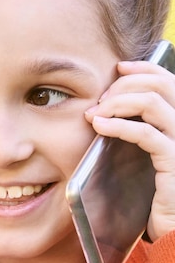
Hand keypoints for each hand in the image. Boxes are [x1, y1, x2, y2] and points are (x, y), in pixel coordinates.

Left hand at [84, 60, 174, 240]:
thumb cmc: (159, 194)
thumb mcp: (151, 155)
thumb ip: (144, 128)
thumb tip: (114, 103)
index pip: (168, 80)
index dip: (143, 68)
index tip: (118, 68)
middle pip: (159, 84)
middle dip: (124, 84)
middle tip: (100, 100)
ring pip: (152, 101)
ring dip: (117, 101)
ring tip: (96, 113)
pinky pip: (145, 133)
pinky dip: (118, 124)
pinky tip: (100, 127)